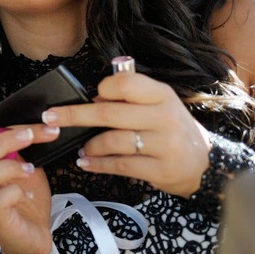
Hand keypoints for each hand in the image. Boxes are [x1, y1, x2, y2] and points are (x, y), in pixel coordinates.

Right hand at [0, 125, 59, 253]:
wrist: (34, 240)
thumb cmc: (28, 204)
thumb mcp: (28, 171)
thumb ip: (24, 153)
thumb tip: (34, 128)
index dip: (12, 129)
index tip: (41, 126)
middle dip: (4, 141)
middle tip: (32, 136)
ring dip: (8, 167)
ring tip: (29, 169)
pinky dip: (14, 192)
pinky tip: (29, 193)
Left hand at [42, 71, 211, 197]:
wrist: (203, 164)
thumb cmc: (171, 129)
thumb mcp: (159, 105)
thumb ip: (131, 98)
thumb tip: (93, 98)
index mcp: (162, 96)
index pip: (128, 84)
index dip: (106, 88)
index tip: (92, 95)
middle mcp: (165, 117)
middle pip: (110, 114)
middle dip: (75, 115)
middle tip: (51, 117)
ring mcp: (164, 145)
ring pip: (113, 141)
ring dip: (89, 145)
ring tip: (81, 148)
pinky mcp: (160, 170)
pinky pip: (120, 165)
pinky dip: (98, 164)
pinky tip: (86, 162)